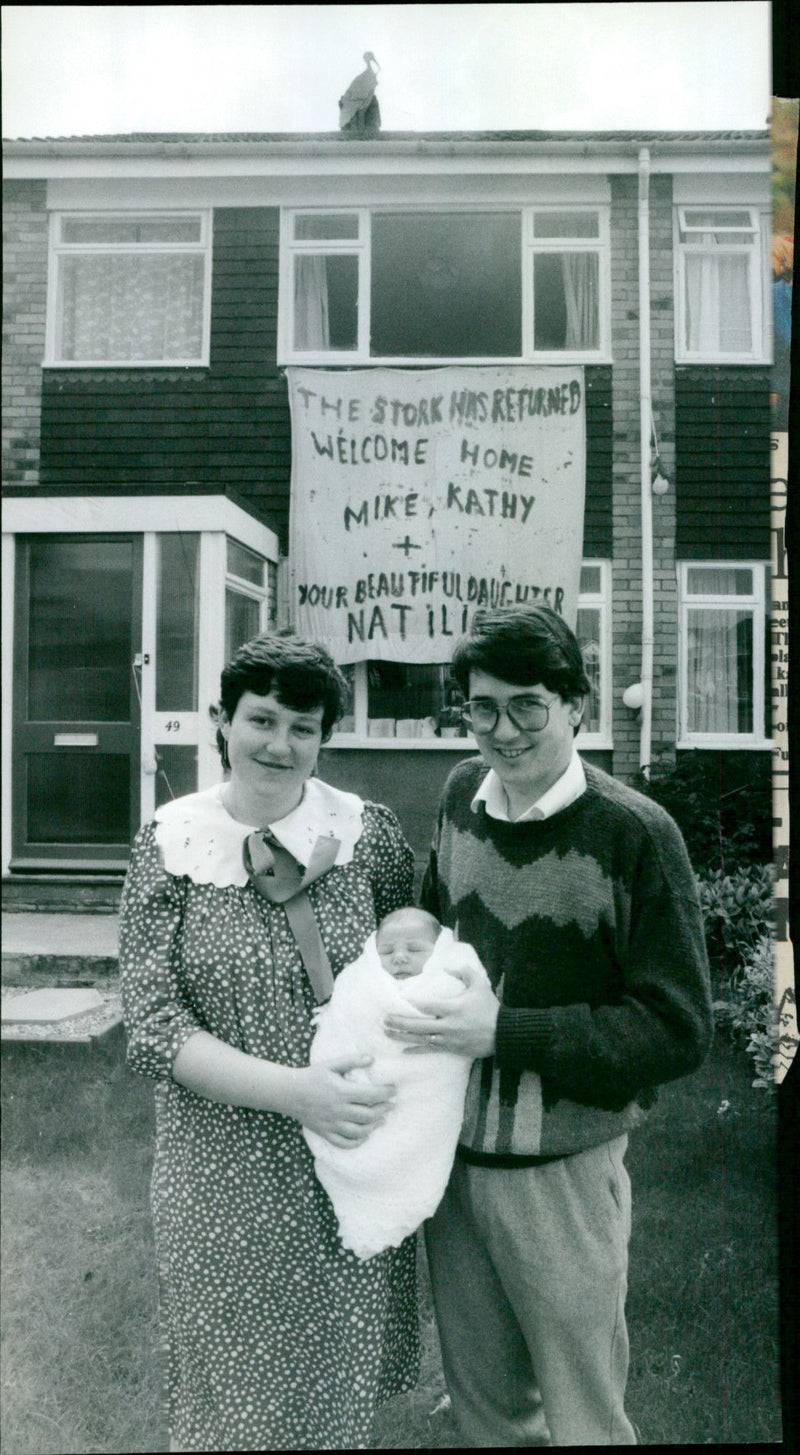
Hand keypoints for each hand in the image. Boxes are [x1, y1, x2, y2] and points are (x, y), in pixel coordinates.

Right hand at [295, 1055, 394, 1147]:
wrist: (289, 1092)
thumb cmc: (312, 1076)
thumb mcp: (331, 1064)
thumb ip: (351, 1061)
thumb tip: (372, 1058)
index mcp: (341, 1091)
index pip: (371, 1095)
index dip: (386, 1093)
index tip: (394, 1089)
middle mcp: (338, 1110)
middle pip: (368, 1115)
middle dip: (384, 1109)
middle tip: (391, 1104)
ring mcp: (331, 1124)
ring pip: (359, 1131)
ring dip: (374, 1126)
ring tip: (382, 1119)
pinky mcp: (325, 1133)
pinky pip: (344, 1143)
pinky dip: (357, 1142)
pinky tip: (364, 1135)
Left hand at [384, 961, 499, 1058]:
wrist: (503, 1033)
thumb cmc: (490, 1008)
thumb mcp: (479, 984)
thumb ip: (464, 972)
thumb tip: (447, 967)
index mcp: (454, 1007)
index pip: (428, 1006)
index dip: (413, 1004)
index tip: (399, 1001)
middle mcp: (448, 1024)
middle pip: (419, 1025)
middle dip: (400, 1022)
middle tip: (385, 1019)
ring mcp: (448, 1038)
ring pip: (421, 1038)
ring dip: (403, 1036)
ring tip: (387, 1032)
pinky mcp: (451, 1048)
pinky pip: (430, 1050)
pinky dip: (416, 1050)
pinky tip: (403, 1050)